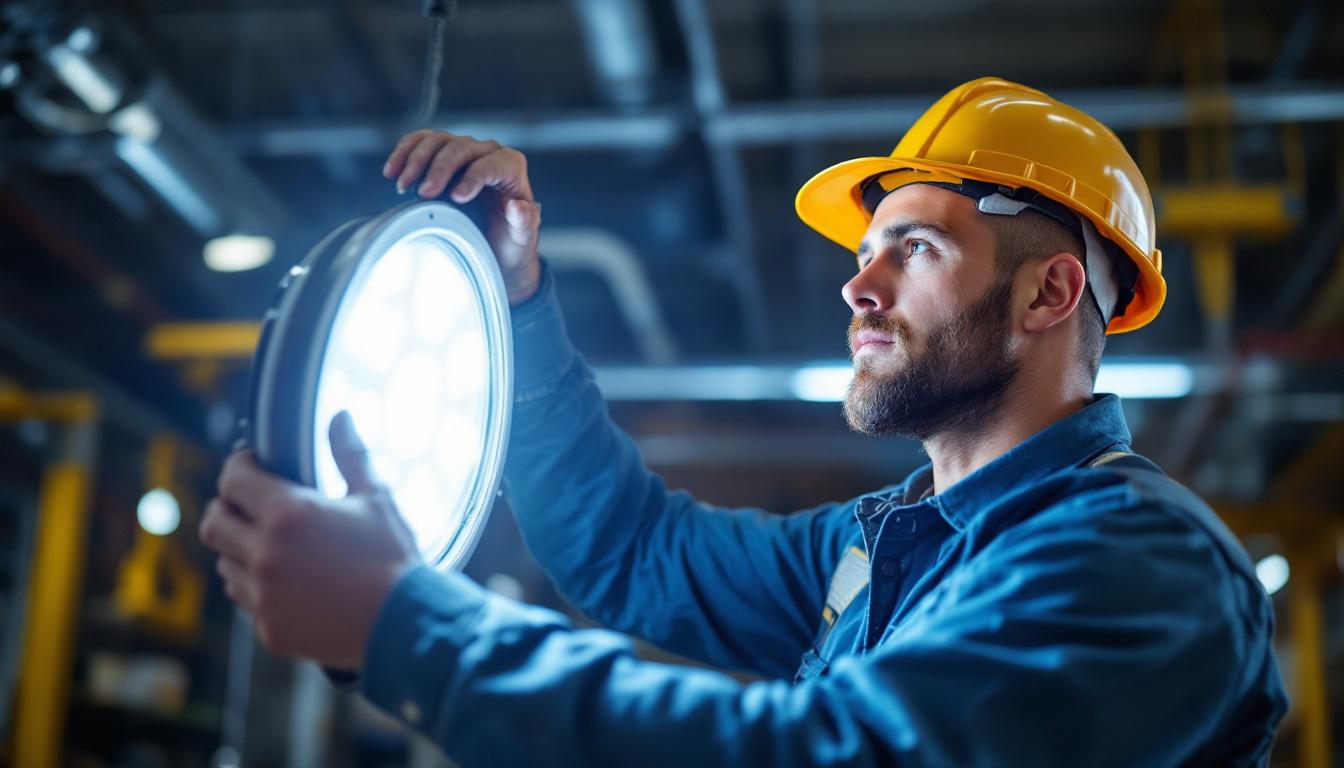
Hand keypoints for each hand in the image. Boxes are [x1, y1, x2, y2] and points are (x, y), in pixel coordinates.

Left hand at [199, 411, 420, 668]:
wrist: (405, 625)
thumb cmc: (394, 558)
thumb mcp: (375, 499)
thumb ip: (350, 455)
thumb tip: (340, 417)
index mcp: (288, 514)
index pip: (232, 480)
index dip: (238, 467)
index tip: (253, 465)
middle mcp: (265, 554)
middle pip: (213, 523)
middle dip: (228, 508)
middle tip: (252, 505)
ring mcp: (263, 596)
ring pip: (224, 562)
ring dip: (240, 549)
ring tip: (272, 545)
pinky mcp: (268, 628)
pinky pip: (244, 598)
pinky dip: (256, 585)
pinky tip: (286, 580)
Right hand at [383, 130, 541, 304]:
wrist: (494, 246)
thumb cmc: (510, 241)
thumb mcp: (522, 238)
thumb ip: (525, 222)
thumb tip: (516, 205)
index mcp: (511, 167)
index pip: (491, 163)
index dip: (473, 177)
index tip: (456, 198)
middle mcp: (488, 153)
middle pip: (460, 148)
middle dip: (439, 168)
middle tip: (423, 194)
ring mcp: (464, 151)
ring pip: (437, 140)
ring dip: (416, 159)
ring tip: (403, 186)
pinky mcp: (442, 155)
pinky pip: (421, 142)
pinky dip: (404, 152)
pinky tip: (391, 171)